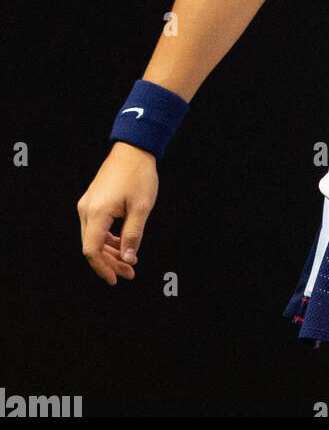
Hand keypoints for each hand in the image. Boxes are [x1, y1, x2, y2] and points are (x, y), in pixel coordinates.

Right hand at [76, 143, 158, 284]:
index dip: (102, 268)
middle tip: (129, 272)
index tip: (115, 279)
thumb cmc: (139, 175)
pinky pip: (96, 226)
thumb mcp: (141, 208)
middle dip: (109, 262)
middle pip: (91, 246)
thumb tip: (128, 260)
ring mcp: (87, 204)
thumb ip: (133, 235)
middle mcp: (86, 210)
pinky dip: (107, 238)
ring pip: (93, 237)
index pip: (92, 250)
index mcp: (96, 213)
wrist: (133, 149)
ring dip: (109, 251)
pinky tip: (121, 245)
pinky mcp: (92, 201)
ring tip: (128, 262)